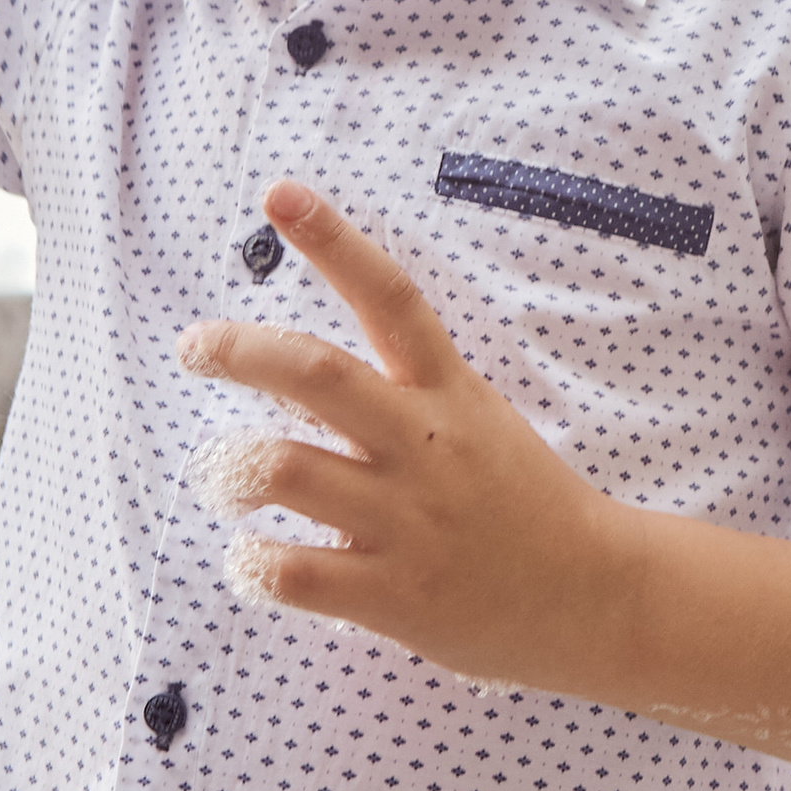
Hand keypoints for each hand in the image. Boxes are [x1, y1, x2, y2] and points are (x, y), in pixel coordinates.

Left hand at [175, 179, 640, 692]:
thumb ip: (390, 396)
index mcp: (448, 393)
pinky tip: (252, 558)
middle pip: (317, 375)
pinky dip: (252, 563)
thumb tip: (286, 376)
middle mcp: (425, 445)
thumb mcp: (473, 423)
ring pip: (287, 470)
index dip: (332, 240)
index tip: (278, 193)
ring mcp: (408, 522)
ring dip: (231, 469)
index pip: (391, 296)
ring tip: (220, 477)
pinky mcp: (394, 596)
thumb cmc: (521, 503)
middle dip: (240, 351)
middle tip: (194, 346)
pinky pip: (293, 573)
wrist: (595, 596)